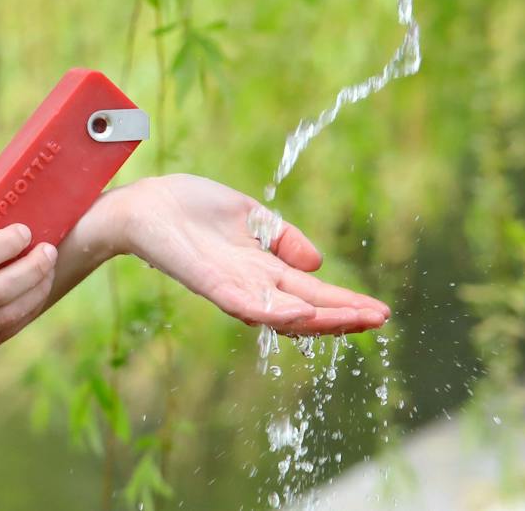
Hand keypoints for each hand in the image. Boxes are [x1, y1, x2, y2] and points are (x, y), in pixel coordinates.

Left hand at [112, 173, 389, 336]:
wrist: (143, 203)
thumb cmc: (189, 206)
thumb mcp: (249, 216)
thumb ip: (281, 237)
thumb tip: (318, 261)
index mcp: (262, 269)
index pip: (312, 290)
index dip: (345, 301)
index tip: (380, 310)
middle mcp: (251, 285)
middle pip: (305, 308)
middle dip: (343, 316)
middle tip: (380, 321)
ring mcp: (231, 287)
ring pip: (282, 313)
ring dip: (320, 319)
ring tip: (355, 320)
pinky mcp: (209, 283)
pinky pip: (245, 304)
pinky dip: (274, 311)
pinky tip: (303, 314)